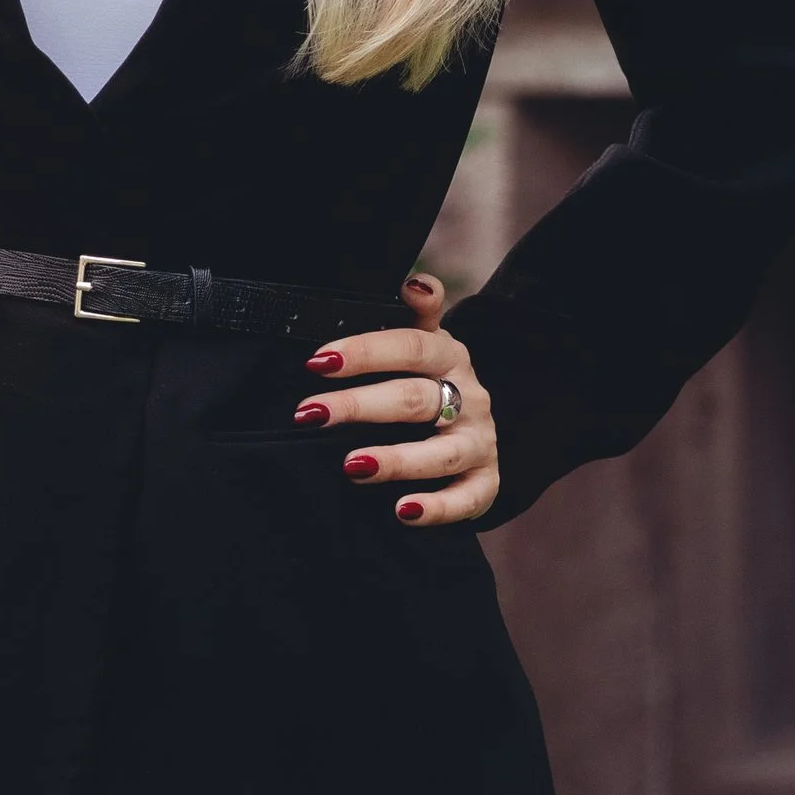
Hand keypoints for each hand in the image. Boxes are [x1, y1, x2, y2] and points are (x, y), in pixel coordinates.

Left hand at [294, 270, 498, 527]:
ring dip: (397, 459)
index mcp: (449, 356)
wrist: (475, 431)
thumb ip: (416, 315)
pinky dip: (438, 508)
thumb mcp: (424, 345)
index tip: (317, 361)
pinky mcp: (486, 483)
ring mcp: (479, 441)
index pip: (410, 346)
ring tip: (351, 466)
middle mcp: (469, 397)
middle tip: (309, 414)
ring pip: (442, 452)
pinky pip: (467, 499)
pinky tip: (403, 512)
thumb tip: (414, 283)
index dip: (365, 351)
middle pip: (415, 399)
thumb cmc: (429, 383)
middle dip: (359, 406)